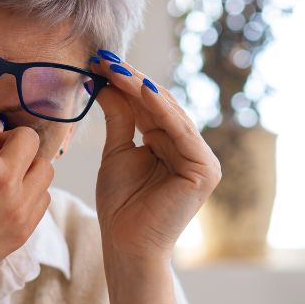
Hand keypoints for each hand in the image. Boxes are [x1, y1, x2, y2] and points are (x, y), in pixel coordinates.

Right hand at [0, 103, 53, 302]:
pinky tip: (6, 200)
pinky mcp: (23, 230)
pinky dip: (30, 193)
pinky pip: (42, 198)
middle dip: (11, 141)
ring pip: (44, 168)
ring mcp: (18, 208)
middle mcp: (4, 180)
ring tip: (3, 178)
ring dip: (27, 166)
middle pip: (29, 139)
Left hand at [89, 53, 220, 262]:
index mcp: (173, 144)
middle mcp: (191, 149)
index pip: (149, 106)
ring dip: (142, 89)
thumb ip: (119, 118)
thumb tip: (106, 82)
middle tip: (104, 59)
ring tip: (116, 68)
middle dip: (131, 81)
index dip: (125, 83)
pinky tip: (140, 89)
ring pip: (170, 114)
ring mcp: (203, 160)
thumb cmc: (121, 206)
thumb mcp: (117, 152)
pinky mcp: (205, 171)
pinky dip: (161, 110)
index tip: (99, 62)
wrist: (126, 244)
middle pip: (160, 106)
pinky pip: (180, 132)